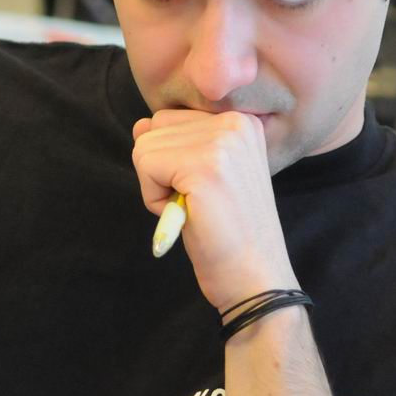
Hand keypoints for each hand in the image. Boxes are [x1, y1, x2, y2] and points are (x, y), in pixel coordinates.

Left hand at [132, 110, 298, 313]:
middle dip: (162, 169)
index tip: (206, 189)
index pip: (173, 117)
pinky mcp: (204, 166)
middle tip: (199, 201)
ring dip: (157, 186)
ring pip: (145, 147)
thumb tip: (140, 125)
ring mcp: (222, 142)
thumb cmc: (229, 232)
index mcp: (242, 121)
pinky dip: (153, 198)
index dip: (174, 160)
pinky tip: (187, 215)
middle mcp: (236, 122)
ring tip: (195, 208)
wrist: (255, 277)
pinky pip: (146, 166)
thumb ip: (178, 143)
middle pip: (156, 127)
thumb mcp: (208, 175)